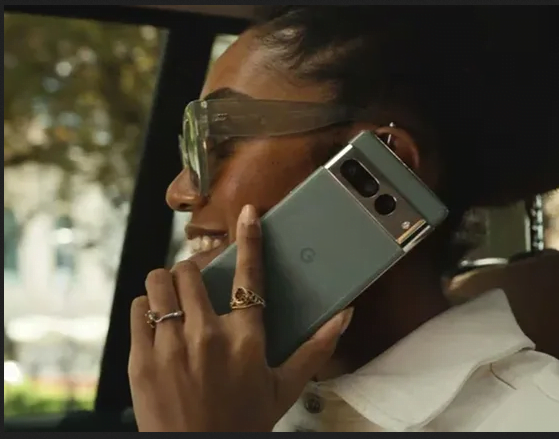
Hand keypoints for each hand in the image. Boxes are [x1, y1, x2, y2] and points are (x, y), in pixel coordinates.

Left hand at [128, 205, 353, 431]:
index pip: (249, 277)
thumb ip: (315, 349)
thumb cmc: (243, 422)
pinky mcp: (141, 359)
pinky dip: (147, 307)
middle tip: (197, 283)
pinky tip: (158, 322)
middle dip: (193, 270)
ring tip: (174, 299)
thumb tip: (344, 317)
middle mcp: (206, 335)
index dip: (249, 240)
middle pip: (190, 271)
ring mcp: (170, 346)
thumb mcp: (284, 388)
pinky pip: (138, 309)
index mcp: (245, 339)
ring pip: (159, 284)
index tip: (249, 213)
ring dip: (167, 284)